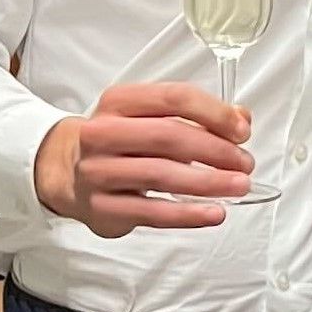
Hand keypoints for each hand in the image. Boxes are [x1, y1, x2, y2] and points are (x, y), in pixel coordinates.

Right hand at [33, 82, 253, 236]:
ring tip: (239, 186)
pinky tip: (214, 213)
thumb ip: (198, 115)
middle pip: (169, 137)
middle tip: (245, 163)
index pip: (174, 98)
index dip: (214, 113)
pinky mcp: (102, 208)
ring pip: (162, 175)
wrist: (65, 171)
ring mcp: (99, 172)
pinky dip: (188, 214)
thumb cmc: (120, 140)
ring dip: (208, 182)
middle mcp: (103, 133)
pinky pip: (151, 213)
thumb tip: (241, 120)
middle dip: (216, 150)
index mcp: (120, 101)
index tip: (242, 130)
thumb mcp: (151, 116)